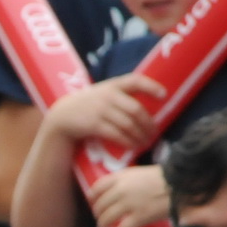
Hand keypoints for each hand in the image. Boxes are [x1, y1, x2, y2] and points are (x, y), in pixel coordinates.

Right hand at [45, 75, 161, 149]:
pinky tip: (134, 146)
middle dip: (148, 123)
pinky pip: (117, 134)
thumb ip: (119, 96)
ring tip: (146, 142)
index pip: (135, 81)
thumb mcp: (101, 94)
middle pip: (136, 109)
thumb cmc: (87, 106)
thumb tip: (144, 108)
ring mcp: (101, 110)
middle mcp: (108, 95)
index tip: (164, 95)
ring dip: (140, 135)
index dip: (151, 86)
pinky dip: (128, 141)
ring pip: (129, 124)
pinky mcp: (95, 125)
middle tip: (155, 133)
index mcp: (112, 85)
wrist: (63, 116)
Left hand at [86, 164, 169, 226]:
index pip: (98, 187)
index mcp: (121, 177)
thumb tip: (120, 192)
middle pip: (100, 206)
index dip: (93, 198)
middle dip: (99, 215)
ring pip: (106, 219)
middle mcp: (120, 190)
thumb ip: (128, 181)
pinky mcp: (138, 218)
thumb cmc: (165, 177)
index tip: (93, 203)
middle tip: (103, 220)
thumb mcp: (141, 172)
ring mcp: (128, 204)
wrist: (181, 184)